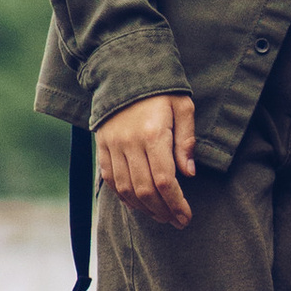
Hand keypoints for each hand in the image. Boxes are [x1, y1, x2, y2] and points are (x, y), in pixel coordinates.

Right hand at [96, 94, 196, 227]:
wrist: (124, 70)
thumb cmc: (160, 89)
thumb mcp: (183, 107)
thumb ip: (186, 141)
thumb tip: (189, 174)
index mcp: (153, 134)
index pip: (164, 181)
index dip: (176, 204)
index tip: (187, 216)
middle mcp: (129, 143)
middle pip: (144, 191)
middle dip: (163, 211)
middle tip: (177, 221)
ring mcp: (112, 146)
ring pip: (125, 190)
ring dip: (144, 209)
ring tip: (161, 215)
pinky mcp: (101, 147)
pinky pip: (109, 180)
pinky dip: (124, 197)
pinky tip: (138, 204)